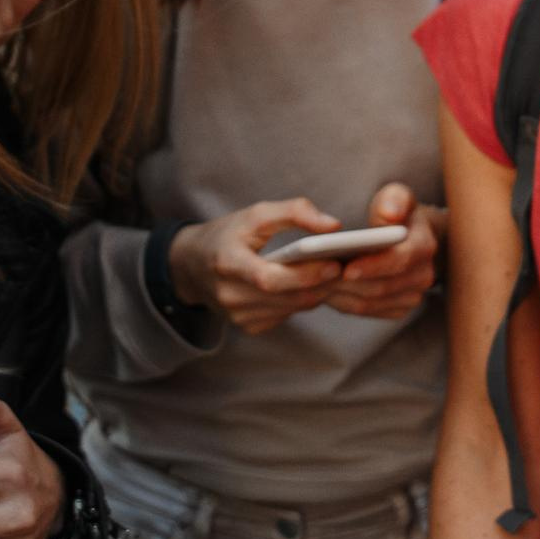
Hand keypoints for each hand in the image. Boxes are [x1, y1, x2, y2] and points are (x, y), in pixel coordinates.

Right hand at [168, 198, 347, 335]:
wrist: (192, 266)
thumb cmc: (228, 235)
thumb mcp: (255, 214)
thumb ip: (294, 212)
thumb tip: (333, 226)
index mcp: (227, 264)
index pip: (270, 279)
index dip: (304, 275)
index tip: (334, 263)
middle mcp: (230, 296)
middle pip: (288, 297)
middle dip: (321, 283)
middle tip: (347, 267)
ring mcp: (239, 316)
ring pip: (293, 308)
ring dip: (318, 292)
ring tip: (336, 272)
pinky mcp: (248, 326)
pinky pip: (287, 315)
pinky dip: (303, 300)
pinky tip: (312, 284)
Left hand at [324, 182, 445, 320]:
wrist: (409, 237)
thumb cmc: (395, 212)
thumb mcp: (396, 197)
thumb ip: (395, 199)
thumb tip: (390, 213)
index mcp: (423, 245)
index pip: (399, 259)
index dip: (373, 266)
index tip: (346, 268)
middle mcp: (423, 275)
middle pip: (381, 287)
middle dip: (350, 284)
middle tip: (319, 279)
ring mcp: (413, 295)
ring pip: (371, 302)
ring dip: (342, 295)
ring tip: (315, 284)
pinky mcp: (399, 308)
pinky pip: (367, 311)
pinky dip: (344, 303)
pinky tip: (326, 291)